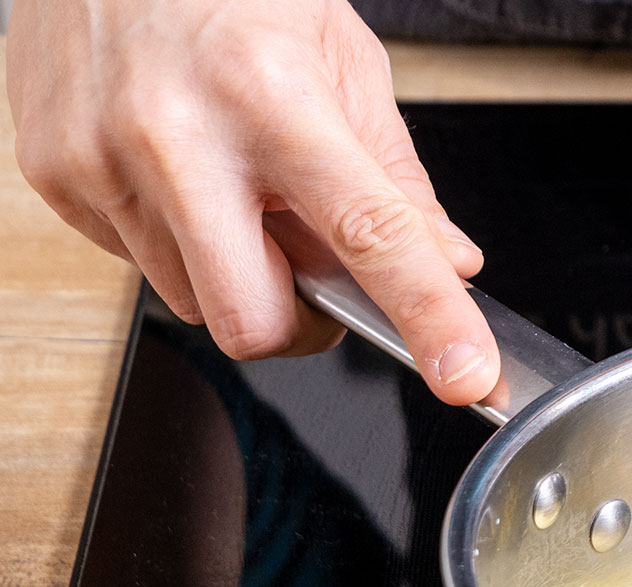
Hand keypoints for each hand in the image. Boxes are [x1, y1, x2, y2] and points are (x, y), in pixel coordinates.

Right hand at [5, 0, 499, 402]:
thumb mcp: (341, 58)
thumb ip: (395, 176)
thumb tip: (449, 263)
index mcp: (272, 98)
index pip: (370, 234)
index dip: (428, 316)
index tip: (467, 375)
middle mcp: (180, 135)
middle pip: (254, 319)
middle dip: (298, 323)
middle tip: (317, 278)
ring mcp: (104, 160)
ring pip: (195, 303)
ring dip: (235, 276)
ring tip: (238, 195)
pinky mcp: (56, 177)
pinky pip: (140, 266)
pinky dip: (179, 243)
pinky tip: (182, 177)